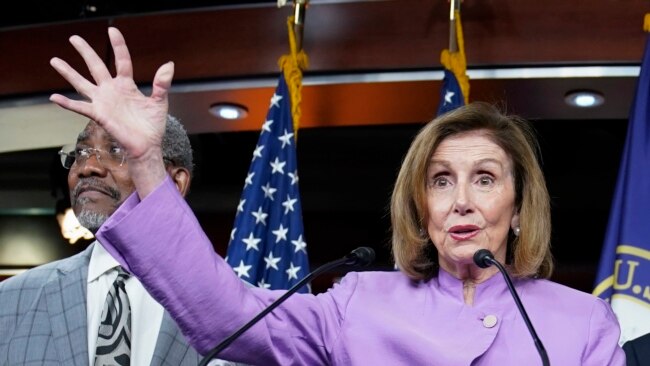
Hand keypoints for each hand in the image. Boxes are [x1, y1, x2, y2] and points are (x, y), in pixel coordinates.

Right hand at [49, 27, 172, 162]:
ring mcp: (103, 102)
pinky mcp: (99, 115)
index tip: (112, 30)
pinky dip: (67, 103)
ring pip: (82, 84)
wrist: (147, 145)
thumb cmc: (153, 125)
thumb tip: (169, 64)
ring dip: (68, 73)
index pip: (121, 60)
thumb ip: (161, 84)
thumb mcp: (159, 102)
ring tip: (55, 60)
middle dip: (86, 52)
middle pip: (96, 66)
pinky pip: (80, 107)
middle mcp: (112, 90)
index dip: (118, 45)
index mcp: (127, 85)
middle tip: (74, 38)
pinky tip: (54, 97)